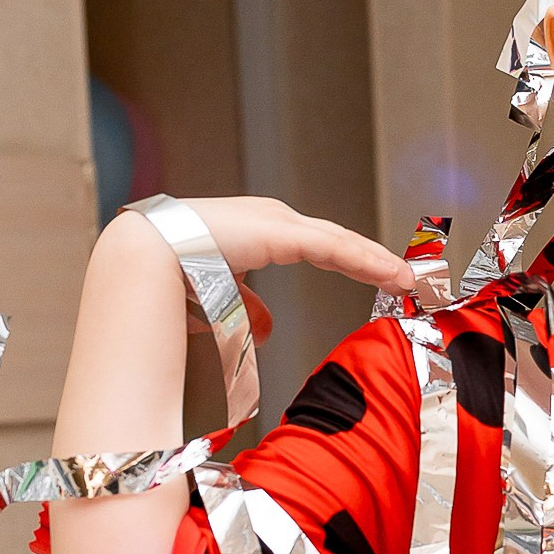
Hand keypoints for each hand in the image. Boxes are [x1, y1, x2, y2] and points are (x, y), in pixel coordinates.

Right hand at [125, 195, 419, 295]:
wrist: (139, 260)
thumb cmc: (167, 281)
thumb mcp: (218, 302)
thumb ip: (247, 311)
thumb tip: (267, 332)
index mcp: (255, 234)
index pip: (317, 248)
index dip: (352, 263)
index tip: (385, 281)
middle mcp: (269, 221)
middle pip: (336, 242)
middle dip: (373, 260)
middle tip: (411, 280)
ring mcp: (276, 221)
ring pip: (342, 243)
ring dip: (379, 262)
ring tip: (414, 282)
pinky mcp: (280, 231)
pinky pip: (335, 248)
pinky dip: (368, 262)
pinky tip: (396, 276)